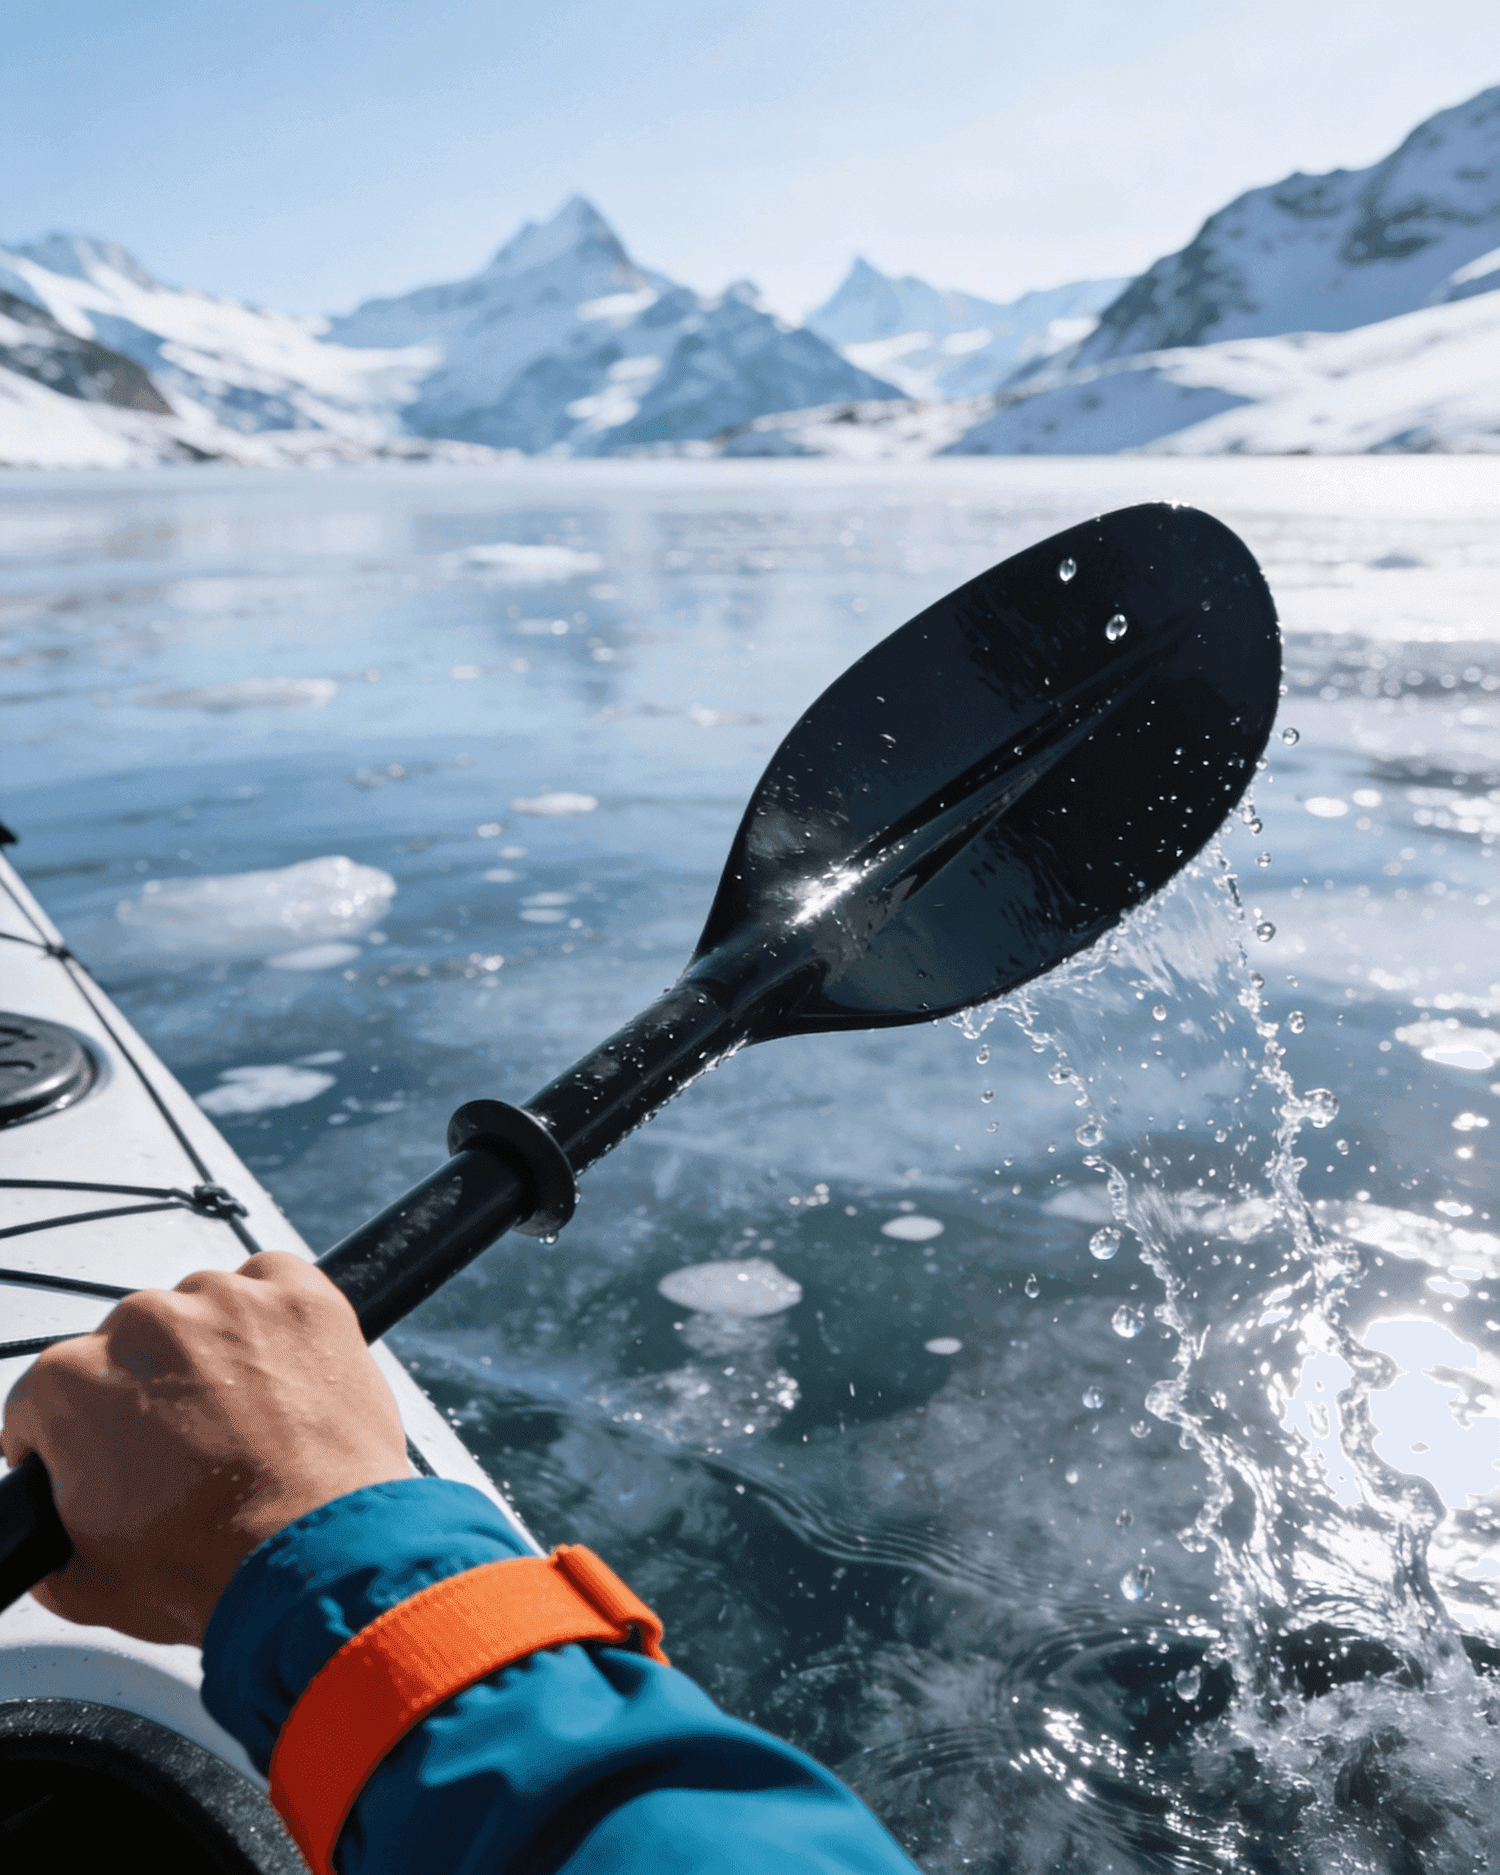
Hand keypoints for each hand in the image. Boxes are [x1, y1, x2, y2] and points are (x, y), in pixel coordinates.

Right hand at [1, 1251, 410, 1645]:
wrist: (317, 1556)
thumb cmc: (208, 1565)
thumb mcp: (86, 1583)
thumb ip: (52, 1537)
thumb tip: (52, 1528)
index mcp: (72, 1383)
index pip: (51, 1394)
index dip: (76, 1434)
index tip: (108, 1456)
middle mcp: (144, 1323)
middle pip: (133, 1346)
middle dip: (151, 1390)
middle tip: (192, 1448)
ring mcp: (227, 1301)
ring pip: (204, 1311)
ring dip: (217, 1350)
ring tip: (250, 1417)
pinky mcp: (300, 1294)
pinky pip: (273, 1283)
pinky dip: (277, 1319)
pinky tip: (286, 1374)